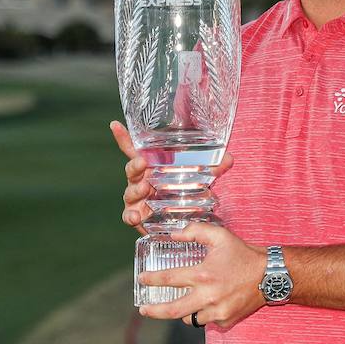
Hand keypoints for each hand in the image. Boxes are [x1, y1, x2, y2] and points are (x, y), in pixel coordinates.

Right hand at [110, 120, 232, 235]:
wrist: (183, 220)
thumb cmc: (185, 192)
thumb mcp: (200, 178)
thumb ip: (213, 168)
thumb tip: (229, 158)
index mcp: (151, 166)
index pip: (135, 150)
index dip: (124, 137)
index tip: (114, 124)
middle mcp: (141, 180)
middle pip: (131, 169)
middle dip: (134, 165)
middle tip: (142, 163)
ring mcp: (137, 198)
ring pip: (129, 191)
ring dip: (135, 190)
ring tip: (145, 188)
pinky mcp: (139, 215)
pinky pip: (128, 215)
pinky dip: (130, 216)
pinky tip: (136, 216)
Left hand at [136, 222, 265, 329]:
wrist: (269, 276)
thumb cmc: (243, 254)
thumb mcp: (219, 236)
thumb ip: (194, 231)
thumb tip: (173, 234)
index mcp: (203, 275)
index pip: (168, 279)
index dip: (151, 279)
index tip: (142, 279)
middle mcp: (208, 296)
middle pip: (172, 310)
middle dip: (154, 311)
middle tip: (144, 308)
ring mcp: (217, 312)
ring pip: (190, 318)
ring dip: (182, 312)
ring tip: (180, 303)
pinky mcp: (226, 320)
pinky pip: (207, 320)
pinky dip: (202, 313)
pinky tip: (206, 303)